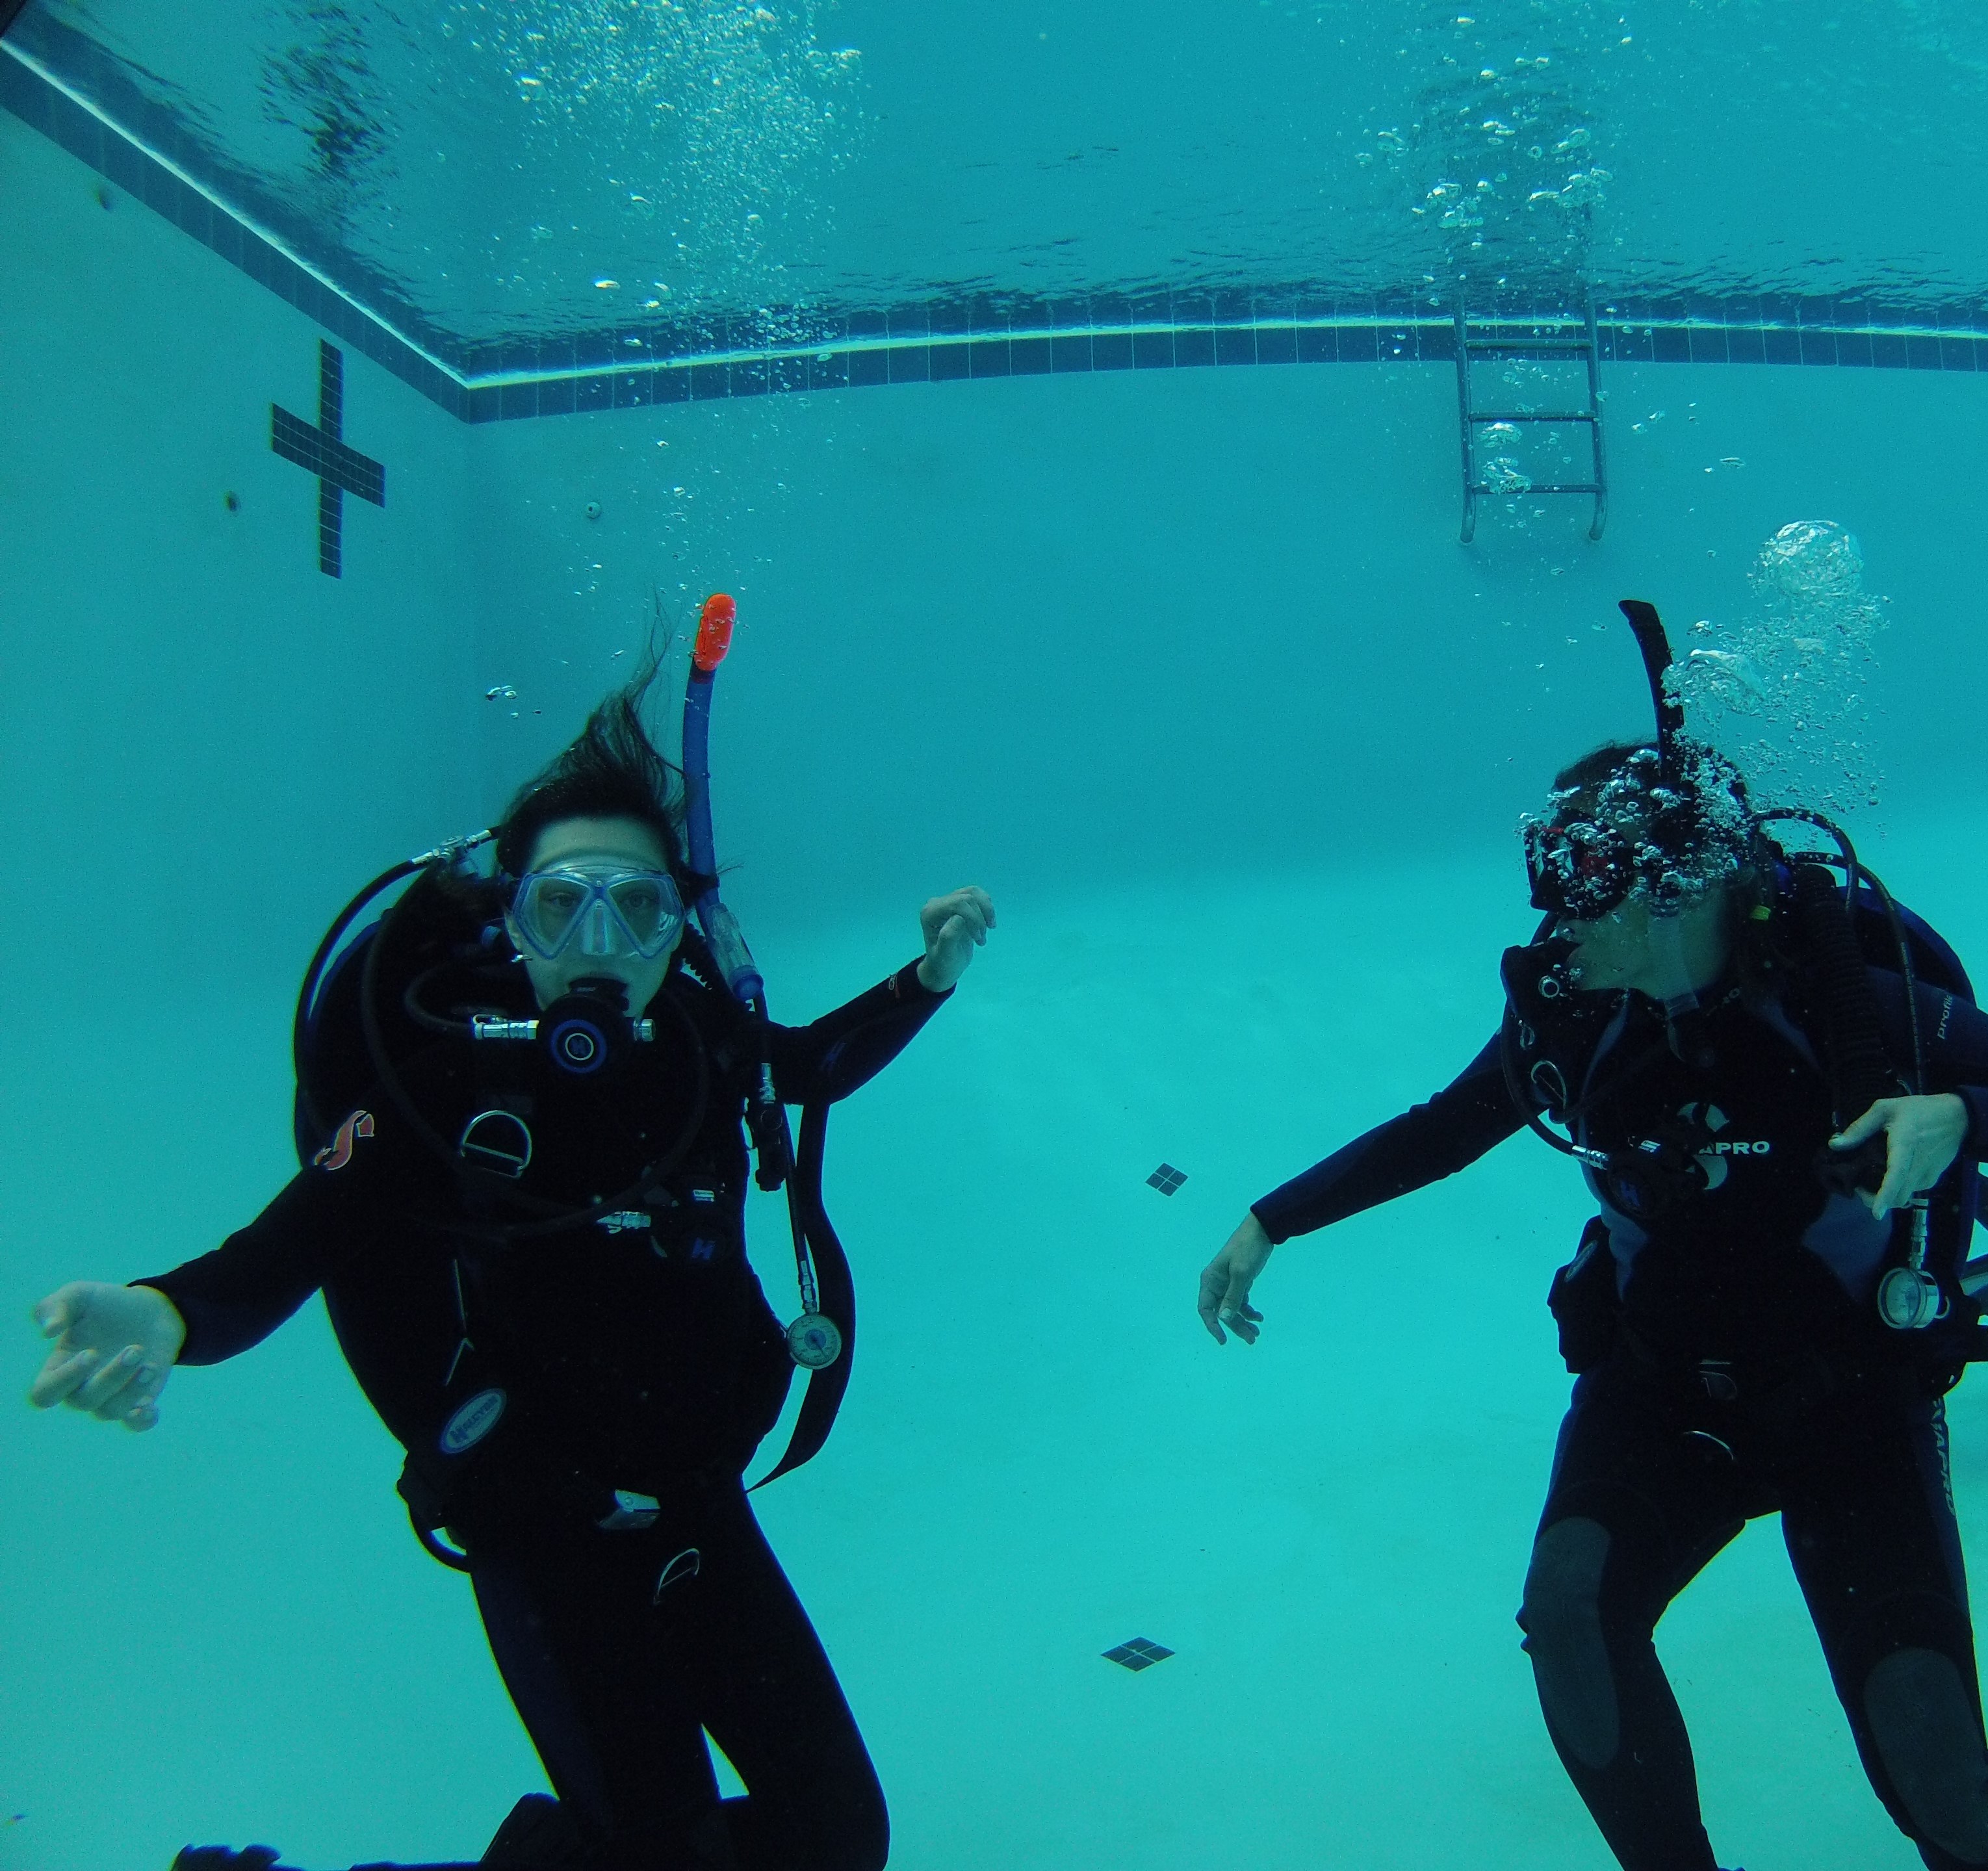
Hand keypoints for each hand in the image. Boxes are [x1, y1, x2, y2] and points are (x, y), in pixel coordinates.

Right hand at [29, 1282, 184, 1430]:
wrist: (150, 1308)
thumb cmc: (107, 1304)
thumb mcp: (80, 1295)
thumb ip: (56, 1306)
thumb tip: (48, 1330)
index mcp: (58, 1368)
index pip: (44, 1393)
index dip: (64, 1380)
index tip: (90, 1353)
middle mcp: (81, 1388)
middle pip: (83, 1402)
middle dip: (111, 1377)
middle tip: (135, 1349)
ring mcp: (110, 1396)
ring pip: (111, 1412)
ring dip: (132, 1391)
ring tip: (150, 1365)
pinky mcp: (139, 1398)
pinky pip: (135, 1424)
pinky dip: (142, 1421)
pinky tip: (152, 1406)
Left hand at [916, 886, 996, 992]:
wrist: (945, 966)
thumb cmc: (943, 963)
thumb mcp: (945, 955)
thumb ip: (948, 937)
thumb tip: (959, 918)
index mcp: (930, 913)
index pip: (957, 903)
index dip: (973, 918)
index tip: (978, 938)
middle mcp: (937, 903)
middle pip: (968, 897)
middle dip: (980, 918)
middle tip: (981, 938)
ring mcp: (948, 901)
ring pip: (974, 892)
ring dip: (986, 910)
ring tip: (988, 928)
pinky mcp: (959, 903)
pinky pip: (977, 895)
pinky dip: (986, 908)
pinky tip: (986, 923)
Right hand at [1198, 1212, 1274, 1344]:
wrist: (1263, 1231)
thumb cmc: (1248, 1249)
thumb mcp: (1241, 1273)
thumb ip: (1232, 1297)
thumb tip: (1224, 1319)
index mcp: (1210, 1280)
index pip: (1205, 1309)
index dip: (1212, 1325)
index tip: (1223, 1340)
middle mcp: (1217, 1285)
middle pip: (1222, 1312)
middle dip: (1235, 1327)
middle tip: (1251, 1340)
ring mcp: (1228, 1284)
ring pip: (1232, 1309)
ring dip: (1243, 1322)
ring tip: (1256, 1334)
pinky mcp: (1240, 1283)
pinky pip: (1241, 1303)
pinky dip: (1249, 1312)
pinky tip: (1259, 1318)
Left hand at [1829, 1094, 1969, 1219]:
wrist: (1958, 1118)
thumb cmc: (1920, 1110)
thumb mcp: (1885, 1109)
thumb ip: (1859, 1128)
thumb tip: (1835, 1145)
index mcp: (1905, 1146)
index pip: (1895, 1175)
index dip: (1885, 1195)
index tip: (1876, 1213)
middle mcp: (1918, 1166)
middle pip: (1898, 1196)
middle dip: (1876, 1199)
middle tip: (1858, 1186)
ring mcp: (1928, 1175)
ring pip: (1904, 1196)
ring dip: (1887, 1196)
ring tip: (1871, 1180)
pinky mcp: (1933, 1178)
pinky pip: (1911, 1190)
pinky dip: (1898, 1189)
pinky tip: (1889, 1175)